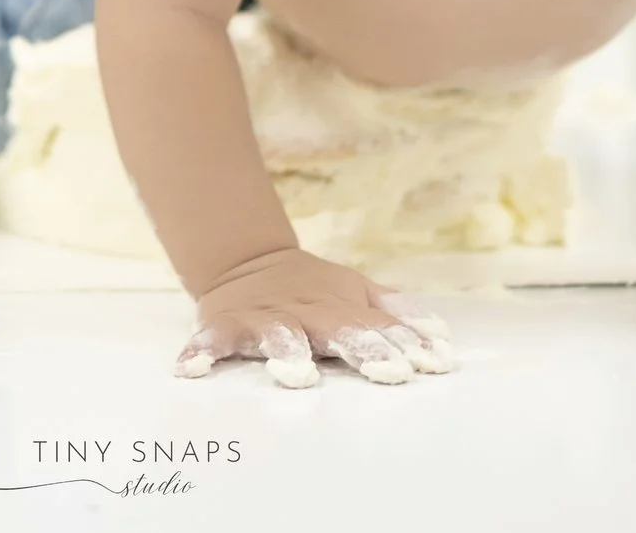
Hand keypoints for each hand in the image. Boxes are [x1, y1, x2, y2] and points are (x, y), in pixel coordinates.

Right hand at [172, 247, 454, 388]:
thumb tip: (442, 338)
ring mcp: (266, 320)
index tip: (428, 365)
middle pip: (338, 331)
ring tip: (297, 375)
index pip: (376, 328)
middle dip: (363, 349)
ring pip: (277, 336)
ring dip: (286, 352)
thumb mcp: (357, 292)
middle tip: (389, 371)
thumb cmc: (312, 288)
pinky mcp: (226, 324)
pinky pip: (211, 340)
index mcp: (340, 309)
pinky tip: (193, 370)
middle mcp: (307, 315)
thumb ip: (397, 314)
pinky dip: (200, 352)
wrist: (246, 259)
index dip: (402, 345)